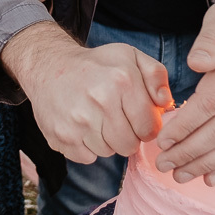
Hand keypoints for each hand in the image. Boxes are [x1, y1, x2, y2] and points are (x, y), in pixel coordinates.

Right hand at [0, 22, 171, 163]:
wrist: (48, 67)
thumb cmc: (95, 65)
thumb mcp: (129, 57)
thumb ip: (156, 76)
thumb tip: (166, 104)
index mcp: (122, 80)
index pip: (150, 128)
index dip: (146, 126)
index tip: (137, 118)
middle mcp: (100, 100)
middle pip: (129, 145)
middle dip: (127, 135)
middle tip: (115, 119)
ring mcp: (78, 121)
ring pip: (108, 152)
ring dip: (106, 140)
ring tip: (96, 119)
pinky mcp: (62, 136)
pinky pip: (87, 157)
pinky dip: (86, 146)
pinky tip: (80, 126)